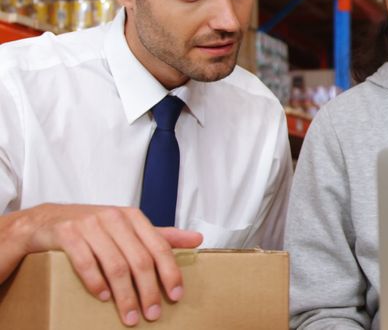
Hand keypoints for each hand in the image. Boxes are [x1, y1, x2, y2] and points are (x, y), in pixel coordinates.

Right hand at [4, 204, 201, 326]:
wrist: (44, 221)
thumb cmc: (93, 228)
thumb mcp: (128, 228)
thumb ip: (161, 236)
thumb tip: (198, 239)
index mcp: (132, 217)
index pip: (159, 246)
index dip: (170, 273)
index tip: (176, 296)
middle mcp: (113, 217)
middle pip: (139, 260)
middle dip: (148, 291)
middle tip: (151, 315)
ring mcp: (89, 224)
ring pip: (115, 265)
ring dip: (124, 295)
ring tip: (130, 316)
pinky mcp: (66, 233)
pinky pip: (85, 261)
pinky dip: (95, 282)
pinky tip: (103, 298)